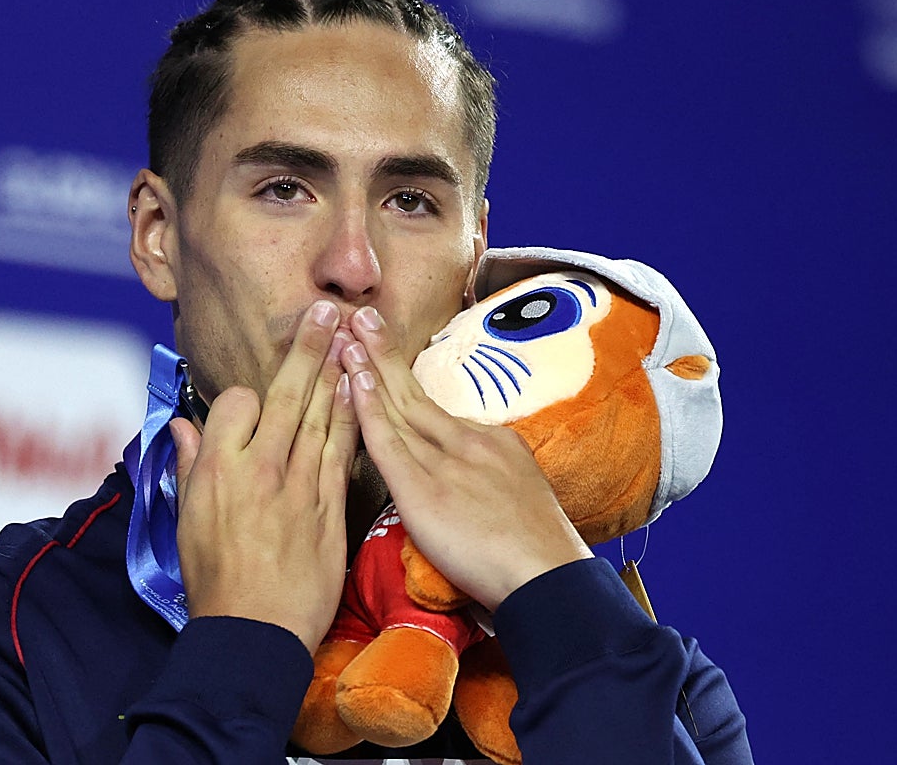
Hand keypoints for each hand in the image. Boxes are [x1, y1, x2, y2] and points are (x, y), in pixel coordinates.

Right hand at [169, 301, 359, 652]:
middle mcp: (259, 468)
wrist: (254, 634)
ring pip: (321, 416)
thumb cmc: (214, 581)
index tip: (254, 399)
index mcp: (218, 469)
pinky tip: (362, 392)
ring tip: (349, 336)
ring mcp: (299, 485)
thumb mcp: (185, 520)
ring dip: (336, 372)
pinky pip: (343, 451)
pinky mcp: (330, 507)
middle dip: (307, 348)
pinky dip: (352, 417)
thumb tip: (181, 427)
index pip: (236, 403)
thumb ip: (188, 466)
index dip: (246, 396)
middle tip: (325, 311)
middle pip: (287, 395)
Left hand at [340, 306, 591, 609]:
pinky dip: (368, 408)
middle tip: (360, 315)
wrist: (550, 580)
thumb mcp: (521, 498)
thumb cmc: (537, 558)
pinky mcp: (424, 490)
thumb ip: (489, 482)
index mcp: (491, 445)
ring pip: (398, 408)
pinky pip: (389, 442)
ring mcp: (446, 463)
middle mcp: (467, 443)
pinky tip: (353, 379)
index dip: (402, 380)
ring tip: (346, 333)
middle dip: (384, 352)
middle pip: (415, 393)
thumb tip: (468, 483)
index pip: (433, 410)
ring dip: (368, 368)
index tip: (381, 351)